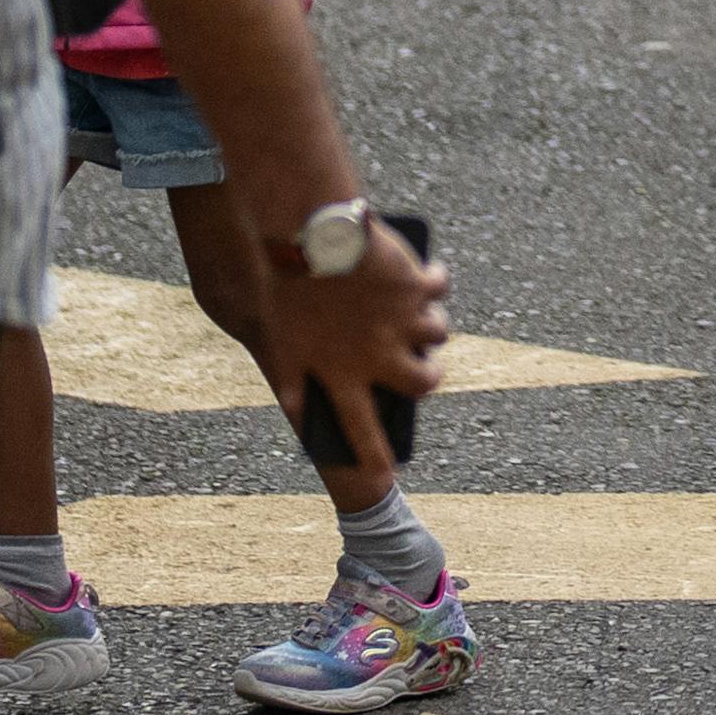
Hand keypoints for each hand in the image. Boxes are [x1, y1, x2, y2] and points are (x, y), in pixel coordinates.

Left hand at [247, 211, 453, 435]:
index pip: (360, 427)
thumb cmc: (282, 293)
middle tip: (428, 368)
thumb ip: (290, 382)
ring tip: (418, 310)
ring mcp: (402, 320)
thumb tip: (292, 410)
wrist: (305, 240)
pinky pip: (439, 286)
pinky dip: (436, 279)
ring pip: (437, 332)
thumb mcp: (277, 346)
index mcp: (343, 374)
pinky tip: (425, 271)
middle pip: (423, 382)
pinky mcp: (415, 285)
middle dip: (430, 377)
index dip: (374, 453)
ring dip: (431, 324)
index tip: (387, 474)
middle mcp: (381, 354)